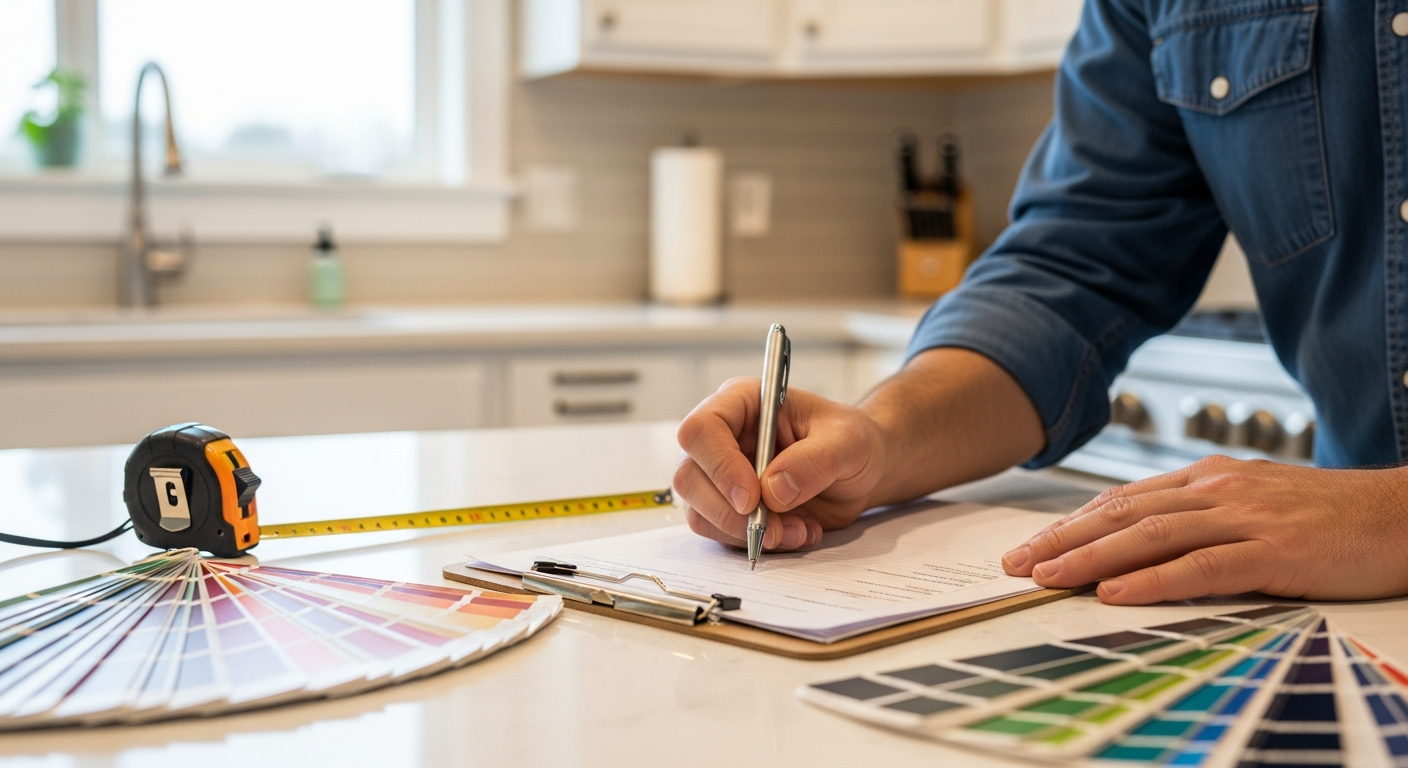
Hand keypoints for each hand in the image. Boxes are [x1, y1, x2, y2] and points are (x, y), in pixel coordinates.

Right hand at [674, 378, 886, 551]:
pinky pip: (721, 534)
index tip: (752, 498)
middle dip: (728, 512)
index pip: (701, 429)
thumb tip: (773, 490)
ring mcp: (720, 476)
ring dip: (746, 533)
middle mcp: (722, 438)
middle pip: (688, 476)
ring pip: (699, 512)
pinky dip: (757, 544)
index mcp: (742, 404)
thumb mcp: (848, 441)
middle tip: (773, 527)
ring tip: (798, 530)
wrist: (862, 471)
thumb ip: (815, 460)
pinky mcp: (729, 508)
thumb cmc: (852, 441)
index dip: (719, 466)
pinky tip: (796, 532)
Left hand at [1001, 455, 1407, 603]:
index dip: (1071, 524)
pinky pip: (1202, 566)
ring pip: (1150, 535)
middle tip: (1014, 564)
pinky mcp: (1274, 550)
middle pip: (1122, 513)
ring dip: (1090, 558)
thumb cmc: (1330, 517)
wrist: (1405, 514)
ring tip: (1046, 578)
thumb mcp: (1255, 506)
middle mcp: (1218, 490)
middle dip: (1062, 540)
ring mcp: (1245, 517)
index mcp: (1209, 479)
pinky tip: (1115, 592)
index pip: (1123, 500)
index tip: (1029, 546)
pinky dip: (1152, 580)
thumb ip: (1202, 519)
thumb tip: (1142, 545)